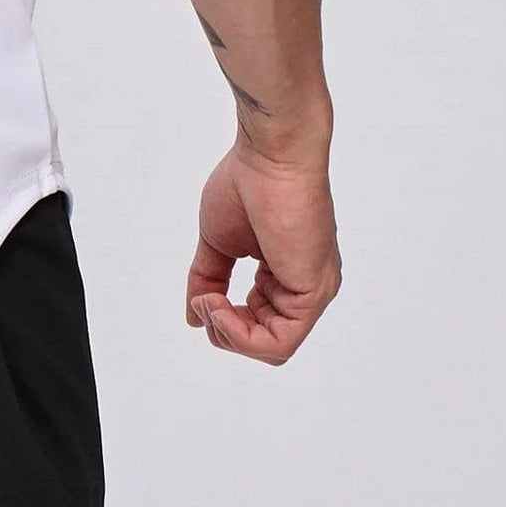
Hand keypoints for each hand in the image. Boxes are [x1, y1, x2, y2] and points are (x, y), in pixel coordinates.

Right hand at [187, 141, 339, 363]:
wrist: (270, 157)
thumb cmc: (247, 185)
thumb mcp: (218, 242)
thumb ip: (207, 279)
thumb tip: (193, 315)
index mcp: (286, 275)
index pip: (258, 323)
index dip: (224, 320)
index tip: (201, 295)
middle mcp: (304, 288)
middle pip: (264, 342)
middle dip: (223, 330)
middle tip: (202, 300)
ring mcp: (311, 292)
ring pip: (272, 349)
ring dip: (228, 333)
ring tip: (208, 300)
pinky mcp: (311, 293)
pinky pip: (278, 342)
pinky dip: (239, 334)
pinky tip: (218, 304)